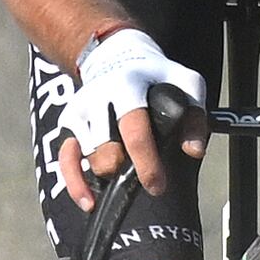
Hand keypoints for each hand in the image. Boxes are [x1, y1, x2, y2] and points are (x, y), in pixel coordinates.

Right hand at [53, 27, 200, 206]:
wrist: (116, 55)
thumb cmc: (156, 77)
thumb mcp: (186, 83)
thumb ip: (194, 116)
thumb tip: (194, 151)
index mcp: (127, 88)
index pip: (134, 131)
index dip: (146, 163)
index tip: (158, 186)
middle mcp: (97, 100)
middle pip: (106, 149)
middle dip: (124, 169)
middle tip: (144, 176)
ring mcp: (79, 113)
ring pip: (89, 158)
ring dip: (108, 174)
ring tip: (125, 176)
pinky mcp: (68, 125)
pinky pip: (65, 160)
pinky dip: (76, 184)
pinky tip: (89, 203)